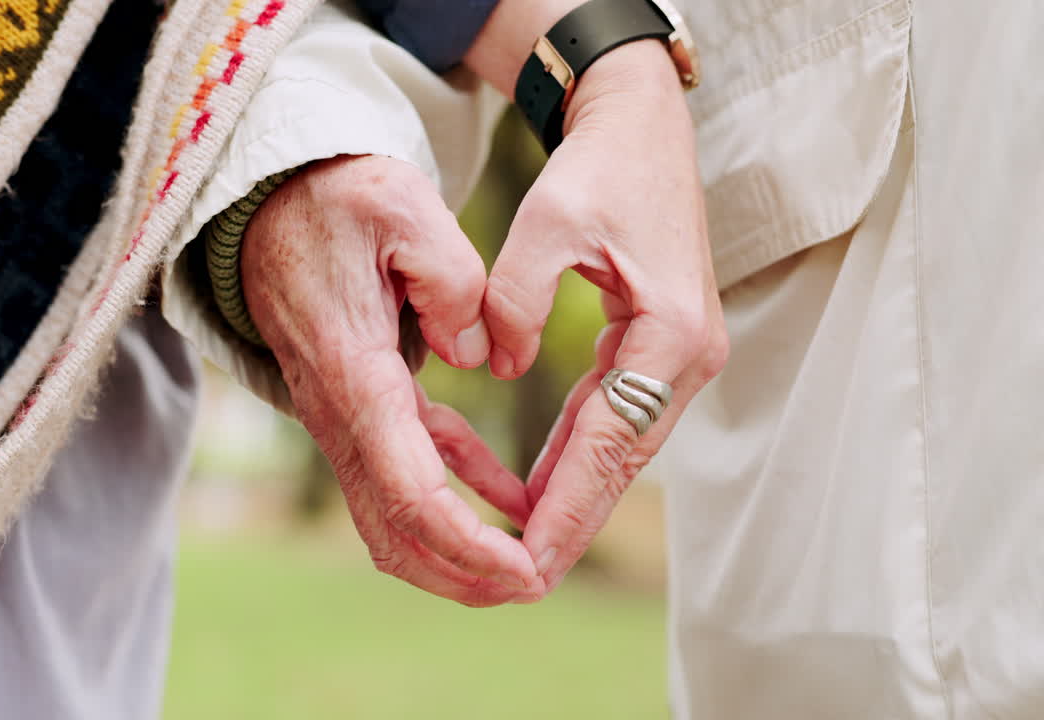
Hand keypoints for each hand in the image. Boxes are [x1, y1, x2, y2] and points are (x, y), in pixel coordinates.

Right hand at [242, 155, 545, 605]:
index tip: (526, 569)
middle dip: (463, 574)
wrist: (268, 197)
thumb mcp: (401, 209)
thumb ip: (450, 277)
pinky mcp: (358, 404)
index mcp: (353, 374)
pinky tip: (511, 497)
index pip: (408, 490)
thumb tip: (476, 354)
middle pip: (395, 530)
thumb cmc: (335, 198)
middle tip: (535, 585)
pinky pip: (407, 469)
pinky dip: (460, 492)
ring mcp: (343, 415)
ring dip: (458, 550)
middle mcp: (339, 412)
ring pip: (393, 516)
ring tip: (528, 565)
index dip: (467, 543)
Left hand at [482, 42, 729, 590]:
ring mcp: (680, 356)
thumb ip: (515, 296)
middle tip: (519, 583)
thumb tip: (497, 364)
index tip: (528, 564)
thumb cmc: (602, 169)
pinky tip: (540, 488)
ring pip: (621, 448)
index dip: (567, 509)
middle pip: (623, 462)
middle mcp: (687, 357)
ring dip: (574, 498)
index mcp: (670, 333)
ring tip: (523, 551)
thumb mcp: (550, 221)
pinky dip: (579, 456)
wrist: (644, 130)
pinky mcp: (660, 348)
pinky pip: (616, 418)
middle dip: (572, 524)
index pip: (611, 443)